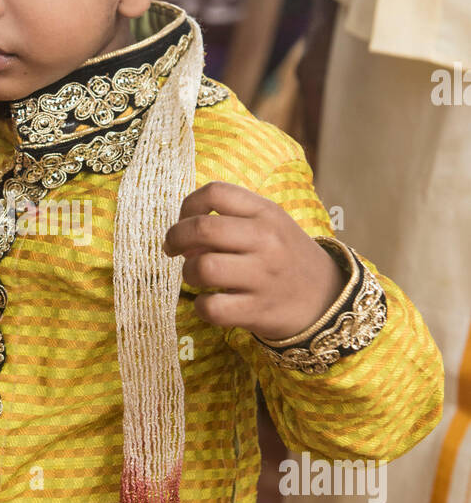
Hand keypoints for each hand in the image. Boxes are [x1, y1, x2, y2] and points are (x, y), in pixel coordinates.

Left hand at [164, 181, 345, 338]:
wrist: (327, 298)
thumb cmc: (285, 257)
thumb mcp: (269, 226)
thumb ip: (229, 222)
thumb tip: (184, 239)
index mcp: (266, 212)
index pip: (215, 192)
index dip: (187, 206)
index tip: (184, 222)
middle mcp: (266, 240)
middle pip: (201, 228)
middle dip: (175, 238)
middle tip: (173, 250)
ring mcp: (263, 276)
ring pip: (202, 268)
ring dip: (188, 273)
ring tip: (197, 277)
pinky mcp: (258, 310)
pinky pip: (212, 307)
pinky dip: (202, 306)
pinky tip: (210, 303)